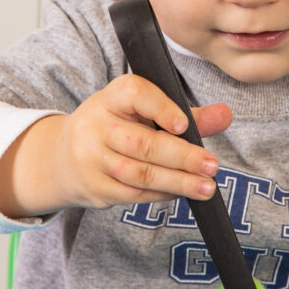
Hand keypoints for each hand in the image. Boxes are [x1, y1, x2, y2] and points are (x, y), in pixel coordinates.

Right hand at [0, 75, 231, 215]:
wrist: (62, 157)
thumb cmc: (116, 127)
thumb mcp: (142, 112)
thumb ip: (186, 114)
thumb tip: (226, 114)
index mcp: (110, 98)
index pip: (133, 94)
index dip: (159, 107)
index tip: (183, 123)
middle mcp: (96, 126)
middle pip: (142, 143)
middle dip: (181, 156)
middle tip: (212, 165)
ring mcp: (91, 159)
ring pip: (139, 173)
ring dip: (177, 182)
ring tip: (206, 187)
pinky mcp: (95, 188)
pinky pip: (134, 194)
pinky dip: (162, 194)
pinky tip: (182, 192)